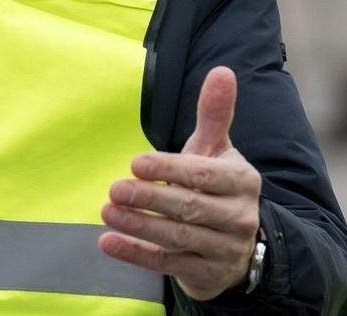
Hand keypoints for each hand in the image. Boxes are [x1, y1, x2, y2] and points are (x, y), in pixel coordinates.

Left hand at [98, 65, 261, 299]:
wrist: (238, 245)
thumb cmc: (217, 186)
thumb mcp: (217, 150)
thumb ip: (214, 114)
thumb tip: (222, 71)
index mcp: (241, 181)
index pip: (202, 175)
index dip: (169, 169)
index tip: (135, 162)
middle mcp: (238, 217)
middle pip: (189, 208)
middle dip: (149, 199)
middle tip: (114, 189)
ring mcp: (224, 250)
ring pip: (177, 238)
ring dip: (139, 226)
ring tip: (106, 212)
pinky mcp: (206, 275)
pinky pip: (167, 264)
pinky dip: (135, 255)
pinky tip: (107, 242)